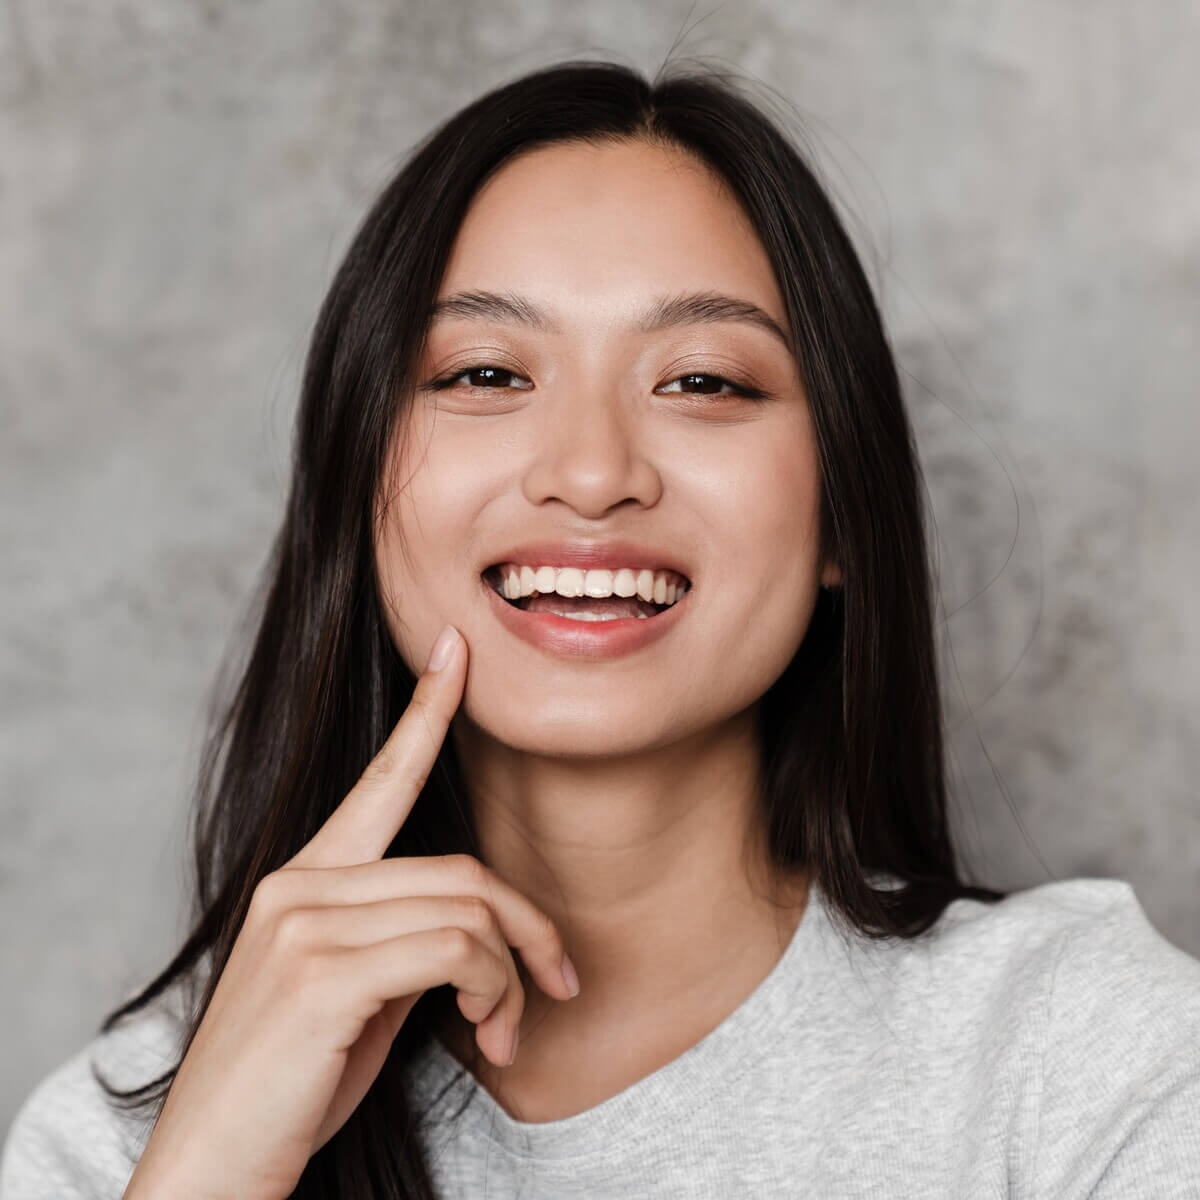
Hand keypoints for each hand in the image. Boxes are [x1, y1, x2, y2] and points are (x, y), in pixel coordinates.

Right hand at [123, 625, 577, 1199]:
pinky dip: (494, 990)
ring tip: (504, 1031)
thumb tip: (473, 936)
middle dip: (529, 929)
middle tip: (559, 984)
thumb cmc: (288, 1088)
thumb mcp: (355, 1001)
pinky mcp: (321, 971)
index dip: (426, 711)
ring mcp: (305, 921)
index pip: (380, 780)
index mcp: (306, 880)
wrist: (212, 1172)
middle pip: (464, 870)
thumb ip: (402, 943)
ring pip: (469, 911)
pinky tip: (487, 1036)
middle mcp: (300, 884)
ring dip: (512, 976)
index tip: (458, 651)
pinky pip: (457, 951)